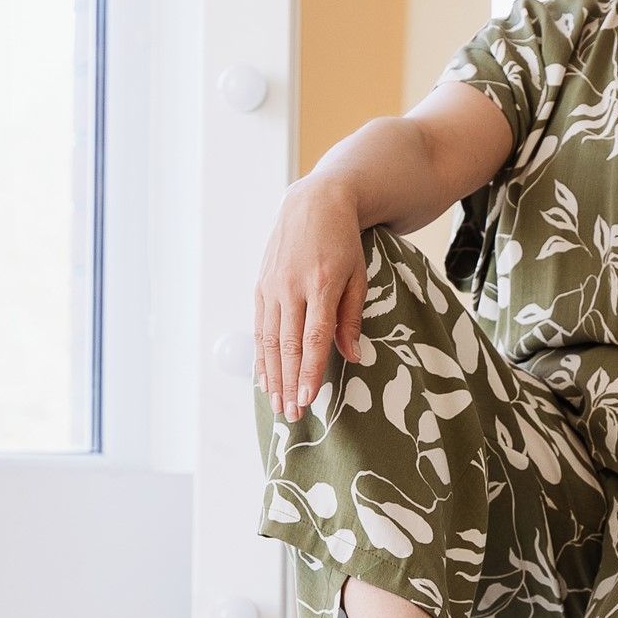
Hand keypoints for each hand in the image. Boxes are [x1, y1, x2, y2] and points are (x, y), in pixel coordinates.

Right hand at [253, 173, 369, 419]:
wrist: (314, 202)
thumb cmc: (343, 242)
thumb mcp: (358, 276)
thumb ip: (352, 317)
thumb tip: (352, 357)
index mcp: (320, 284)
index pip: (313, 338)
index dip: (310, 371)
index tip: (308, 399)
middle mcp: (291, 287)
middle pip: (288, 345)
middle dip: (289, 383)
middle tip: (291, 414)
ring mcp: (272, 286)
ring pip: (269, 340)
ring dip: (272, 375)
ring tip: (276, 404)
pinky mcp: (261, 285)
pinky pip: (260, 327)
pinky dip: (261, 355)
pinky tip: (264, 377)